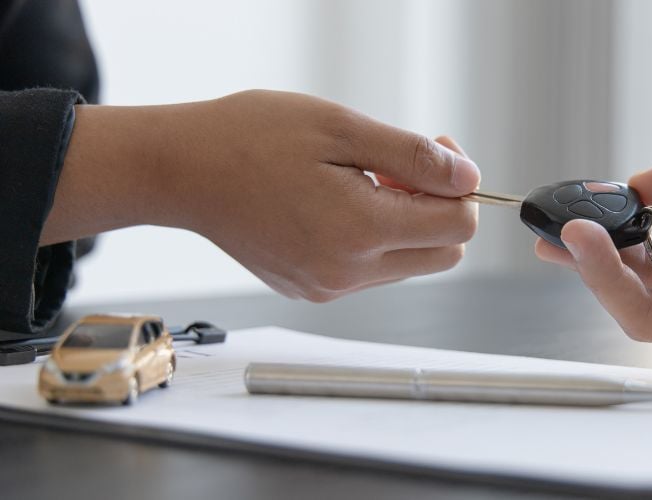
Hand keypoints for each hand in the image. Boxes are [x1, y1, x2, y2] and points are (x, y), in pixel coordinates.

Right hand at [44, 90, 479, 300]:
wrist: (181, 171)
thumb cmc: (251, 138)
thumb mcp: (341, 129)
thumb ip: (413, 158)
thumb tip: (469, 179)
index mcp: (360, 231)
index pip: (460, 226)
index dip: (460, 184)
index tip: (433, 151)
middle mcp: (348, 273)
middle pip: (443, 253)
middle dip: (438, 208)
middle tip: (401, 165)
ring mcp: (328, 287)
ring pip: (409, 263)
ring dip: (405, 222)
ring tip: (361, 179)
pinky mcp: (310, 289)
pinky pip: (370, 270)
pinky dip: (372, 237)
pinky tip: (337, 202)